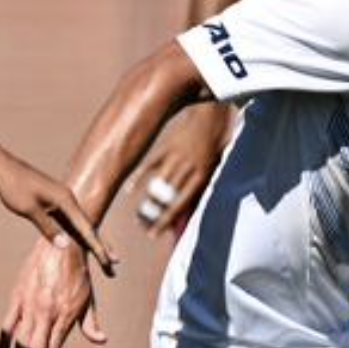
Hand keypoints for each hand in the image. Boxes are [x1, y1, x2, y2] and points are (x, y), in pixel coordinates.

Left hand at [0, 156, 116, 276]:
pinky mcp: (52, 203)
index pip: (86, 229)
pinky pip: (69, 222)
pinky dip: (76, 234)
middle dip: (101, 246)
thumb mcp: (30, 210)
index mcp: (65, 201)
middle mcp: (67, 200)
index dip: (98, 247)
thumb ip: (48, 227)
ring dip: (90, 242)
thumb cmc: (14, 187)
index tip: (110, 261)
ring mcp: (60, 201)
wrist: (2, 167)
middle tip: (115, 264)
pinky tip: (79, 243)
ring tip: (103, 258)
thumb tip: (66, 245)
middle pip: (88, 227)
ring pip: (79, 226)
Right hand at [0, 236, 103, 347]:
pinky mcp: (18, 296)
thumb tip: (101, 341)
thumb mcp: (88, 300)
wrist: (62, 245)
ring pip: (20, 342)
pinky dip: (4, 343)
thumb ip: (91, 323)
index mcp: (65, 317)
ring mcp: (30, 306)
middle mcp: (46, 314)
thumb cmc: (79, 275)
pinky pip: (8, 324)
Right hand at [133, 104, 226, 237]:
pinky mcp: (166, 148)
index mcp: (202, 175)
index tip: (155, 234)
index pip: (180, 203)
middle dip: (153, 216)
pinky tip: (130, 191)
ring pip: (156, 185)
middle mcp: (186, 168)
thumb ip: (205, 188)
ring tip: (138, 218)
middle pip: (165, 198)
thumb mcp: (218, 166)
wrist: (211, 114)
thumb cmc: (218, 141)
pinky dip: (139, 178)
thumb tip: (191, 211)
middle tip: (144, 230)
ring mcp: (174, 158)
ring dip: (146, 203)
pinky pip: (150, 166)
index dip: (166, 220)